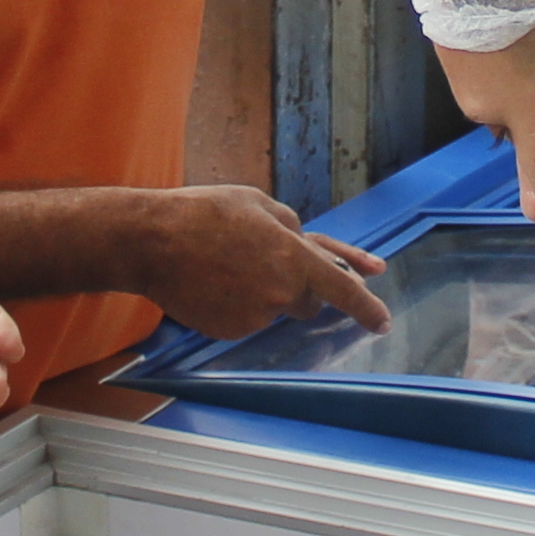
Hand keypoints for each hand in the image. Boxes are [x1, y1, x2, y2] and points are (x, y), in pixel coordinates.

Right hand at [140, 187, 394, 338]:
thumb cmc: (204, 213)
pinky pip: (247, 319)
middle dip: (300, 285)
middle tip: (267, 260)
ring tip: (225, 263)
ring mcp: (254, 317)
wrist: (151, 242)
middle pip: (308, 301)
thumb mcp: (258, 203)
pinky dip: (239, 304)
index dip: (367, 307)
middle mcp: (280, 294)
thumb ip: (291, 228)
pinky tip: (213, 281)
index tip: (383, 321)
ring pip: (274, 309)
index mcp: (293, 257)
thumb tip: (304, 245)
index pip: (343, 288)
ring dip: (264, 291)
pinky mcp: (230, 332)